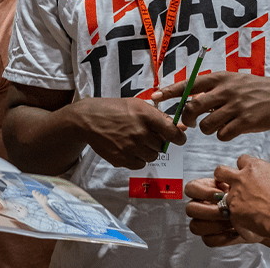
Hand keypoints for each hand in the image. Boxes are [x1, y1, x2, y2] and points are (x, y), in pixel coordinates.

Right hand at [67, 97, 185, 169]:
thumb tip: (181, 128)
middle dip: (157, 142)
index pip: (172, 132)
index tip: (179, 139)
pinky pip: (140, 164)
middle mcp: (139, 132)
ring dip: (148, 151)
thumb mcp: (137, 105)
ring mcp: (130, 147)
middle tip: (146, 135)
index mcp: (145, 116)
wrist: (88, 119)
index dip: (179, 137)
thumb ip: (159, 117)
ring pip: (152, 157)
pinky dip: (137, 159)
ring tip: (136, 141)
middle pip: (161, 146)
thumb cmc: (114, 109)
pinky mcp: (121, 159)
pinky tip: (128, 148)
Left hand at [152, 72, 269, 140]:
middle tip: (189, 123)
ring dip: (206, 129)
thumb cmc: (253, 90)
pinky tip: (231, 129)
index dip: (171, 91)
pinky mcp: (245, 121)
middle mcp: (226, 91)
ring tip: (218, 124)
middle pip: (193, 107)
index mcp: (221, 78)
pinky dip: (223, 135)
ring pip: (205, 125)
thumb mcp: (233, 82)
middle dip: (186, 119)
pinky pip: (222, 135)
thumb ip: (212, 90)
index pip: (190, 84)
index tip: (155, 96)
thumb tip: (188, 103)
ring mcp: (235, 106)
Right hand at [185, 177, 264, 247]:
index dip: (202, 191)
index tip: (220, 194)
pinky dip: (222, 237)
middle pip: (190, 209)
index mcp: (204, 189)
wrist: (262, 214)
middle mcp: (201, 205)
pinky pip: (208, 240)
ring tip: (232, 221)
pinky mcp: (210, 236)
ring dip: (215, 225)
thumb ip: (232, 182)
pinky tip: (235, 232)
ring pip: (195, 226)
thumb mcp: (241, 185)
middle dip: (209, 211)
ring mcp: (203, 222)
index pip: (190, 188)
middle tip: (227, 211)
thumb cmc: (250, 197)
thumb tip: (229, 185)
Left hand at [213, 155, 269, 239]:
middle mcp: (241, 178)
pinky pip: (231, 212)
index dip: (243, 167)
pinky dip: (238, 215)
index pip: (241, 160)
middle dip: (221, 175)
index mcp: (254, 167)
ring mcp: (235, 195)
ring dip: (232, 199)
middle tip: (227, 182)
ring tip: (246, 208)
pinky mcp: (233, 211)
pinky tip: (249, 219)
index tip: (247, 173)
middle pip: (220, 171)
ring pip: (225, 194)